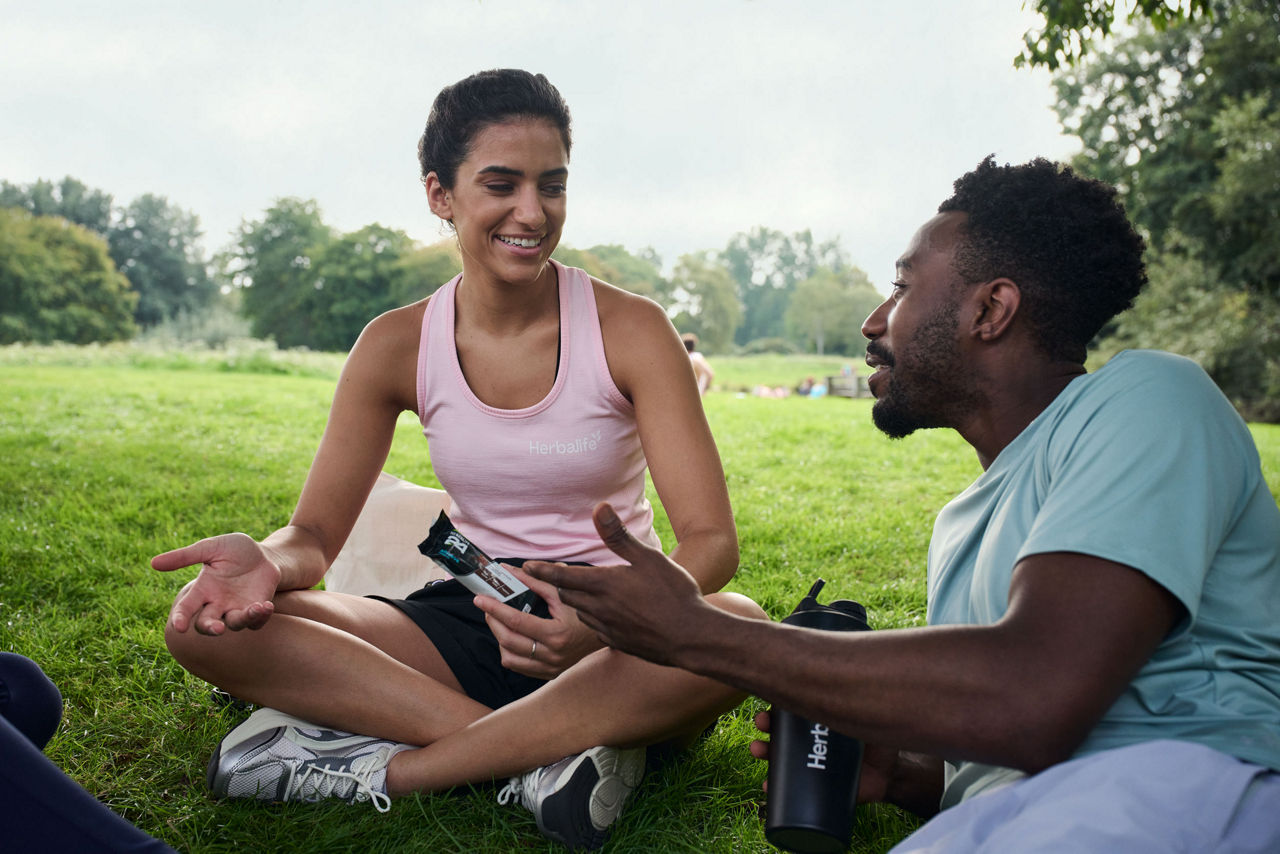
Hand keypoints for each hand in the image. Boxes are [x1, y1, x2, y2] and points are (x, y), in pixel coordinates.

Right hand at [151, 533, 281, 634]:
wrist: (265, 555)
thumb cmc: (235, 551)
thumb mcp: (211, 548)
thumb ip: (185, 556)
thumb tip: (153, 563)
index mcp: (202, 590)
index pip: (186, 609)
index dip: (181, 618)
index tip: (179, 627)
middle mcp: (217, 604)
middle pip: (206, 624)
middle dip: (210, 628)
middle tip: (217, 627)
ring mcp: (236, 609)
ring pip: (233, 625)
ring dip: (242, 620)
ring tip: (254, 608)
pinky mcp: (255, 611)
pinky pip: (255, 622)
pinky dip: (260, 616)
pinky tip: (265, 605)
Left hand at [474, 565, 601, 678]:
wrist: (603, 636)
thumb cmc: (584, 611)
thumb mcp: (563, 592)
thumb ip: (535, 580)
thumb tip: (509, 571)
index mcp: (558, 634)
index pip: (517, 620)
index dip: (495, 608)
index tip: (480, 598)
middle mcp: (554, 655)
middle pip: (508, 640)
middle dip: (493, 621)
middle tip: (488, 606)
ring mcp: (550, 668)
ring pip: (509, 658)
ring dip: (499, 637)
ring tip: (500, 621)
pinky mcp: (548, 674)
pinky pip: (518, 666)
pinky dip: (509, 651)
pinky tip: (512, 636)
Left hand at [523, 502, 715, 665]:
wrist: (691, 637)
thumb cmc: (673, 593)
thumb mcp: (648, 557)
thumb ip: (619, 535)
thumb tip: (599, 507)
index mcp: (604, 584)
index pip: (562, 577)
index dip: (542, 571)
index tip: (526, 567)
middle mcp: (599, 608)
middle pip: (566, 596)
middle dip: (556, 586)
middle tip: (549, 577)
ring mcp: (607, 628)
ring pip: (579, 613)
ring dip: (573, 603)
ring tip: (575, 594)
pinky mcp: (616, 642)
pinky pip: (594, 629)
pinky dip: (591, 619)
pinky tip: (602, 615)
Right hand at [751, 709, 896, 804]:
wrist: (891, 775)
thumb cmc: (879, 741)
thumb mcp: (869, 718)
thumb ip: (861, 703)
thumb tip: (849, 677)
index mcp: (821, 722)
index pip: (793, 711)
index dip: (779, 705)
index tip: (770, 702)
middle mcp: (812, 740)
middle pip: (780, 730)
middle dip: (766, 726)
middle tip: (762, 724)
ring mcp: (811, 763)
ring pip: (778, 756)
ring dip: (763, 751)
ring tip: (758, 750)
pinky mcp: (815, 787)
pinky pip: (790, 788)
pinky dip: (775, 787)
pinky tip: (768, 785)